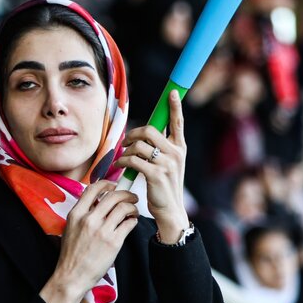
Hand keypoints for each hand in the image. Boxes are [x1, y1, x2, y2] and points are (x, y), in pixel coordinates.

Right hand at [41, 181, 137, 302]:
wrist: (72, 276)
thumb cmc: (71, 254)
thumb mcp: (70, 228)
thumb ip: (82, 214)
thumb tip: (98, 202)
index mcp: (76, 214)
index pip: (93, 189)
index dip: (106, 183)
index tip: (114, 185)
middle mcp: (89, 219)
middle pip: (113, 196)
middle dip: (126, 193)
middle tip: (131, 197)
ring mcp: (102, 231)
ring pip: (123, 208)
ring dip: (132, 207)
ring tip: (134, 210)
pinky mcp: (113, 242)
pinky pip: (128, 224)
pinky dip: (133, 220)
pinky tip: (132, 222)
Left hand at [115, 88, 189, 238]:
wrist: (170, 210)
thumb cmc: (165, 186)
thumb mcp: (168, 164)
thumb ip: (160, 148)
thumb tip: (143, 133)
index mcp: (180, 148)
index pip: (178, 123)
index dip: (175, 106)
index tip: (173, 92)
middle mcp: (176, 153)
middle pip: (150, 130)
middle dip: (133, 133)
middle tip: (126, 141)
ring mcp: (168, 164)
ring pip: (139, 144)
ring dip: (126, 149)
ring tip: (123, 156)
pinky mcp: (156, 174)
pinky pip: (133, 159)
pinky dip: (123, 160)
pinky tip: (121, 164)